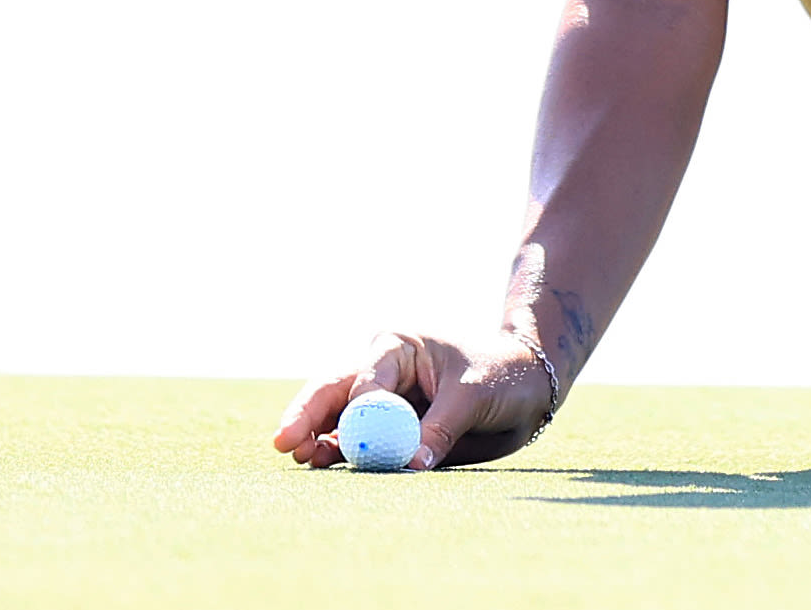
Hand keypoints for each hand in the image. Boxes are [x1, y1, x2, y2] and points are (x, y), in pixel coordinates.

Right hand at [270, 325, 559, 470]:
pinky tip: (319, 462)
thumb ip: (440, 428)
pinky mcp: (387, 425)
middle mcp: (380, 369)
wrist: (526, 387)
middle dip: (308, 417)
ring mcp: (380, 398)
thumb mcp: (475, 396)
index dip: (353, 412)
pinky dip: (337, 451)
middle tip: (284, 443)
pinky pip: (355, 438)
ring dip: (318, 438)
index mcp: (398, 346)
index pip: (365, 381)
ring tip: (300, 458)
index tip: (350, 440)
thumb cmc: (503, 375)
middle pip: (334, 393)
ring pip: (337, 417)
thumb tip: (409, 464)